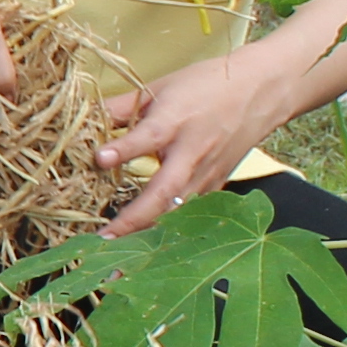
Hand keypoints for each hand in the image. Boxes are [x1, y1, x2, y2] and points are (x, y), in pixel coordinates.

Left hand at [94, 47, 312, 233]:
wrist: (262, 90)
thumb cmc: (207, 84)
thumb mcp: (161, 86)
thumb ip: (121, 107)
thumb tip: (83, 121)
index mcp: (176, 120)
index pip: (148, 136)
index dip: (124, 149)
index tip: (100, 160)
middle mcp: (192, 151)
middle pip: (166, 190)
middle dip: (134, 218)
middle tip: (104, 239)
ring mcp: (208, 172)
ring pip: (178, 211)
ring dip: (149, 236)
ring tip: (121, 263)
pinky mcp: (217, 185)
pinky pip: (191, 214)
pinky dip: (170, 233)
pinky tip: (147, 253)